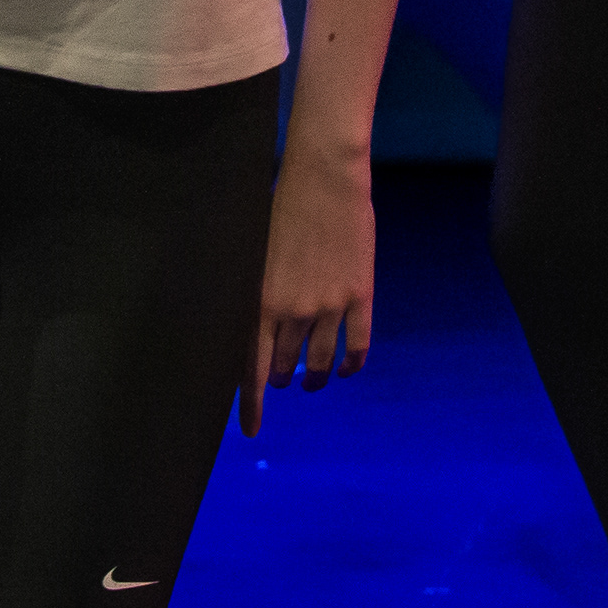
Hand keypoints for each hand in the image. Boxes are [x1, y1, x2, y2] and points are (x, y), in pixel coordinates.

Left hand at [240, 147, 373, 434]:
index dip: (251, 404)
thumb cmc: (281, 206)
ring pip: (321, 362)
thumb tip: (247, 326)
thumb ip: (253, 293)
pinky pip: (358, 346)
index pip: (252, 369)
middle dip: (281, 377)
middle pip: (286, 365)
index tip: (250, 431)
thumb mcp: (252, 253)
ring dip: (314, 377)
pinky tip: (345, 370)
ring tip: (311, 382)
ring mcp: (331, 306)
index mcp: (261, 301)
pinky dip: (351, 364)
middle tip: (281, 379)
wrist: (325, 177)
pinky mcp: (360, 295)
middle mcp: (295, 311)